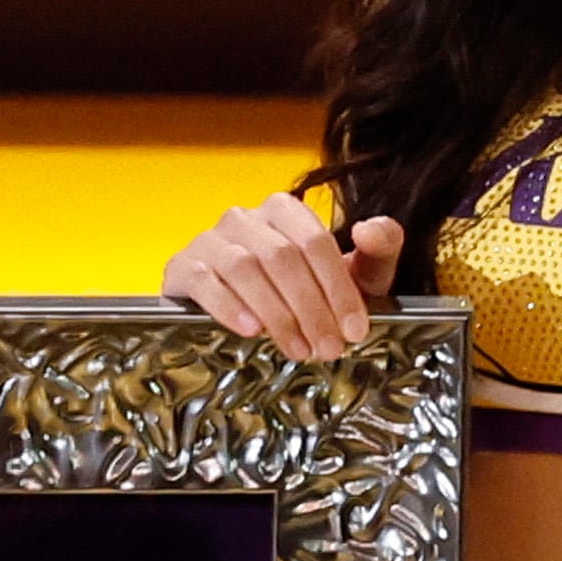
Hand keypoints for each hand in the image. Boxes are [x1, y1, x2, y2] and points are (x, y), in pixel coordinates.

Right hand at [164, 196, 404, 359]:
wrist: (237, 311)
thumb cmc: (301, 291)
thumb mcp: (350, 274)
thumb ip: (377, 251)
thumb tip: (371, 229)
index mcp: (285, 211)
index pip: (316, 242)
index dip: (338, 287)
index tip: (354, 328)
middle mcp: (245, 218)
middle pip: (282, 258)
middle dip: (311, 308)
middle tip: (328, 348)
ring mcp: (211, 239)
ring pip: (246, 268)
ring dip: (277, 314)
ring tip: (298, 349)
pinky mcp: (184, 266)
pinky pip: (205, 281)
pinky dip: (229, 305)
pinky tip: (251, 329)